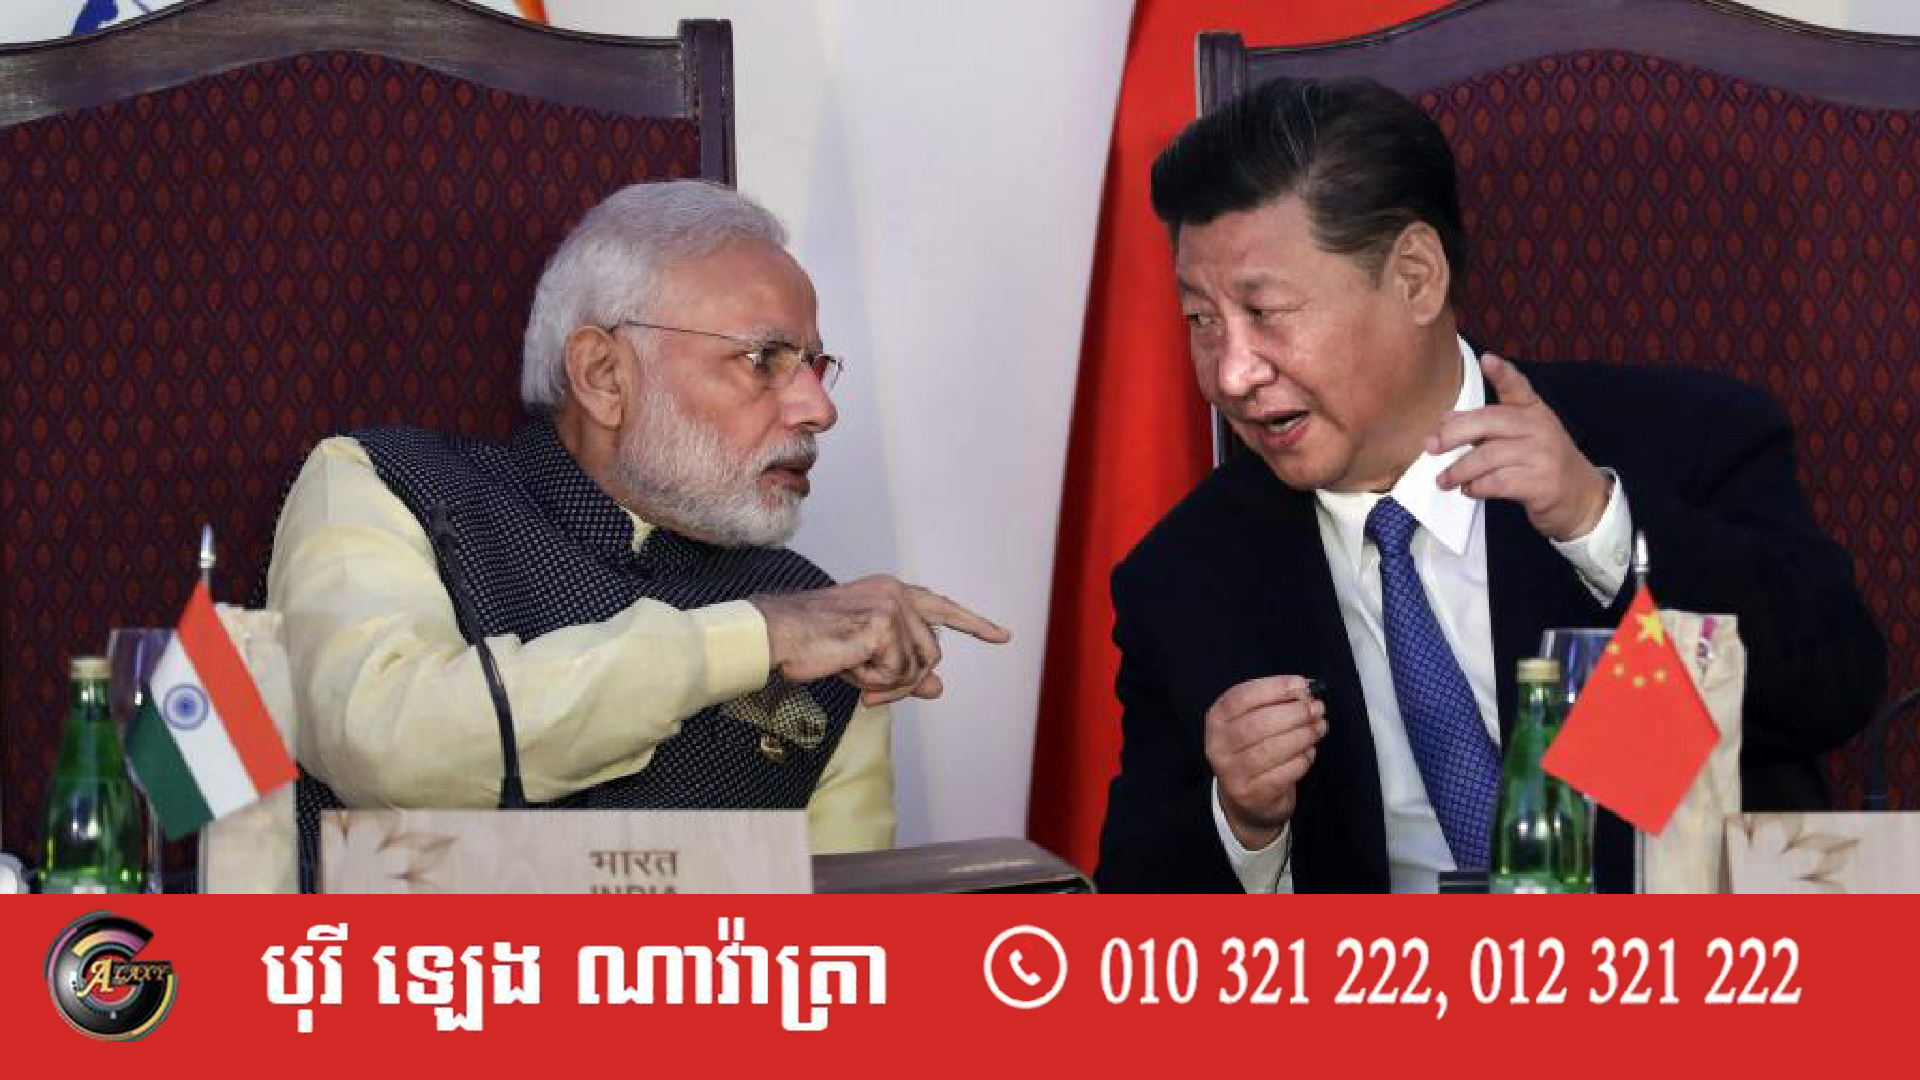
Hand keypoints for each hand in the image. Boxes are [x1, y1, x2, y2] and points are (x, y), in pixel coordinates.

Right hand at [751, 576, 1010, 705]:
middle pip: (932, 652)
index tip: (1002, 636)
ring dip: (889, 684)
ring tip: (856, 677)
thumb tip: (939, 687)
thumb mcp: (867, 660)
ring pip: (918, 666)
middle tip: (872, 693)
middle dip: (906, 681)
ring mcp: (891, 605)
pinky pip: (898, 673)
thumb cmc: (812, 645)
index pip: (941, 607)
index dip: (974, 624)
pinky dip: (875, 682)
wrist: (776, 636)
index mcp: (891, 592)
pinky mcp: (883, 624)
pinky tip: (851, 670)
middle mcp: (896, 592)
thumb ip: (905, 670)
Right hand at [1205, 675, 1325, 849]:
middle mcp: (1219, 746)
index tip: (1301, 685)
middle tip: (1316, 709)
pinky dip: (1302, 759)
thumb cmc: (1254, 750)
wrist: (1246, 801)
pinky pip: (1284, 773)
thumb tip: (1304, 689)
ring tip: (1318, 728)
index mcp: (1217, 720)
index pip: (1241, 697)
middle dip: (1294, 713)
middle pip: (1258, 724)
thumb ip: (1274, 702)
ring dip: (1303, 735)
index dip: (1273, 688)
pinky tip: (1309, 752)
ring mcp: (1233, 773)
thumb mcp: (1254, 721)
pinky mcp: (1253, 795)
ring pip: (1272, 750)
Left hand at [1431, 351, 1611, 541]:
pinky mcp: (1541, 483)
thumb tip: (1444, 420)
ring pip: (1488, 457)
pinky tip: (1469, 490)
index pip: (1518, 387)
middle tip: (1431, 447)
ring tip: (1444, 479)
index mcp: (1534, 411)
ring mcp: (1543, 455)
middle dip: (1453, 434)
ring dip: (1459, 470)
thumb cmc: (1540, 464)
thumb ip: (1484, 427)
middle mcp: (1540, 428)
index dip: (1502, 373)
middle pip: (1489, 422)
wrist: (1580, 498)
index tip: (1487, 359)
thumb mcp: (1517, 438)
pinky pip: (1497, 482)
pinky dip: (1475, 488)